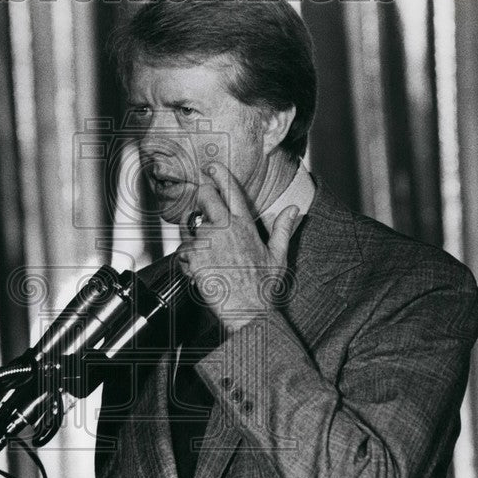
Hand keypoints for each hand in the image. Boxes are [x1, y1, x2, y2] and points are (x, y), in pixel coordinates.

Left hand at [177, 161, 299, 331]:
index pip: (231, 191)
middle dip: (201, 198)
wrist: (248, 310)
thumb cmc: (263, 287)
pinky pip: (183, 252)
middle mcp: (225, 228)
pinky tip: (201, 272)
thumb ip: (283, 229)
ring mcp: (208, 241)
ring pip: (190, 227)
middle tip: (202, 209)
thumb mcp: (278, 256)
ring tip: (206, 256)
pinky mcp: (195, 257)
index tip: (211, 167)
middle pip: (204, 197)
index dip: (219, 175)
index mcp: (245, 225)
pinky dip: (187, 262)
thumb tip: (294, 209)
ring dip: (192, 237)